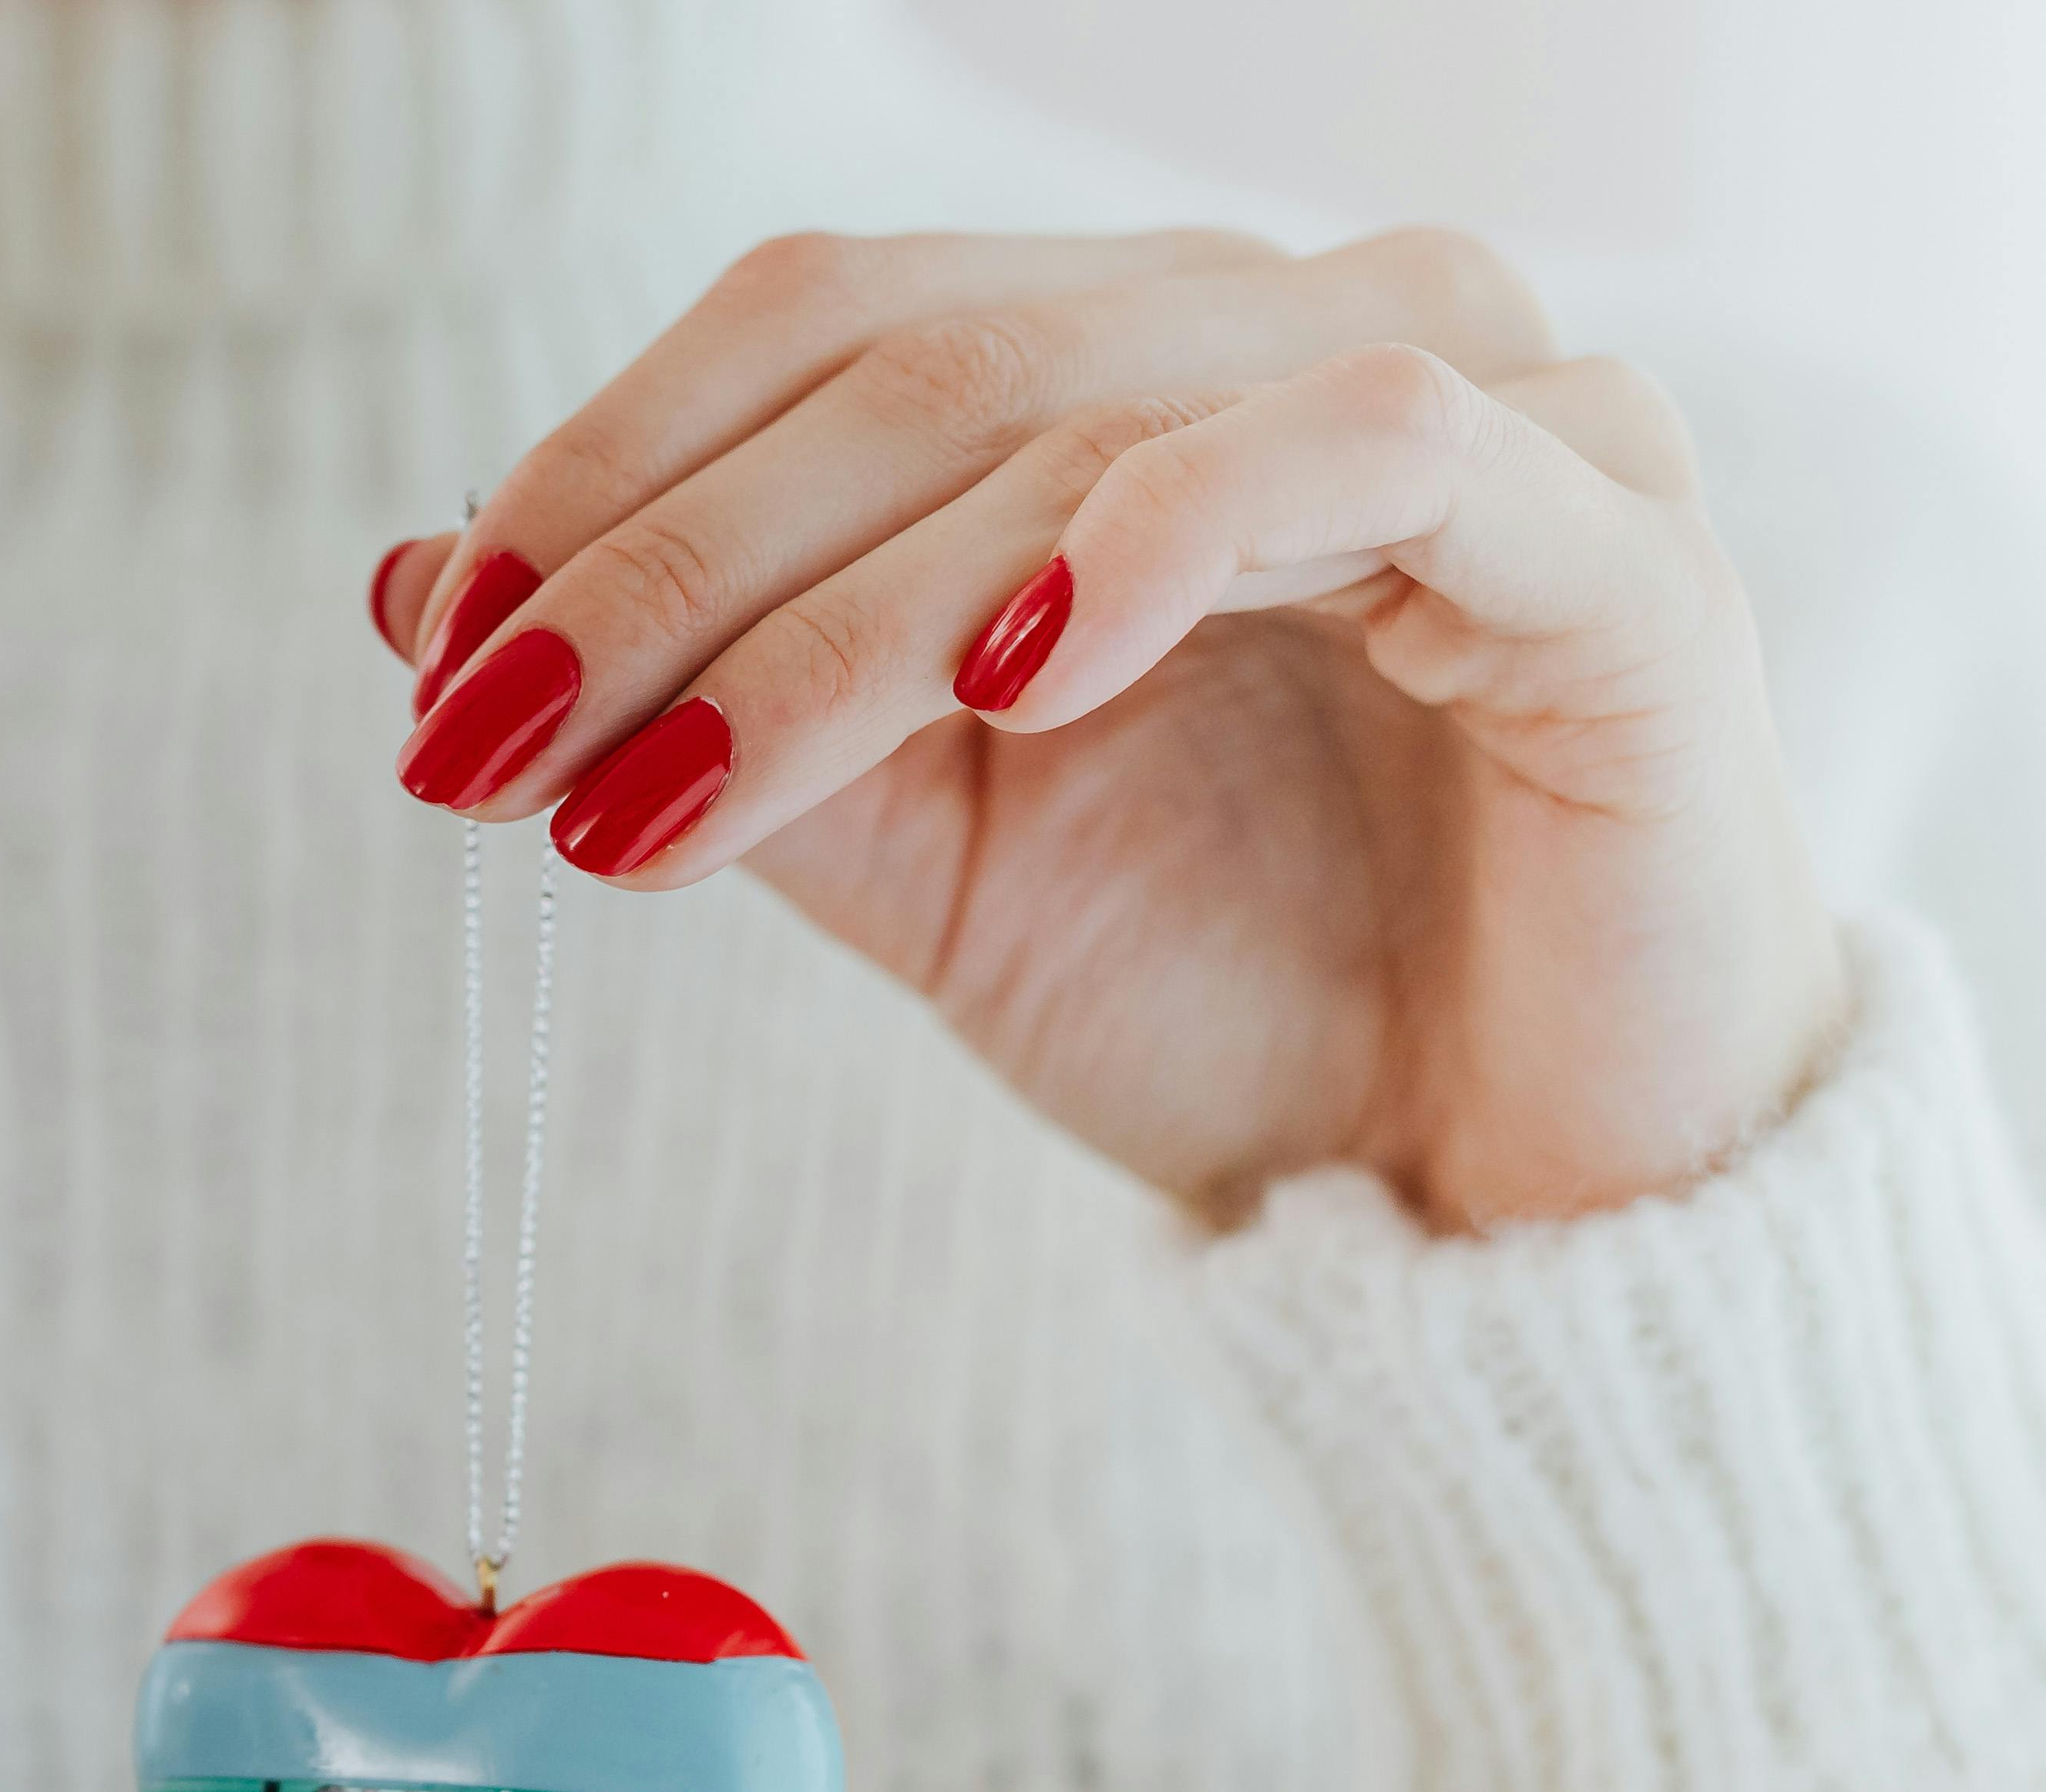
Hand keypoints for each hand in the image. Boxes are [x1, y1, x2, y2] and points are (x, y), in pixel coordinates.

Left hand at [372, 229, 1846, 1226]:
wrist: (1527, 1213)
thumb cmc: (1249, 1004)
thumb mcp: (928, 867)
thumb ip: (723, 716)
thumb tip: (425, 591)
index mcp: (1138, 377)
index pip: (829, 325)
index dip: (613, 470)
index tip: (442, 672)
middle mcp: (1299, 342)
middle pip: (924, 355)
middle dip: (670, 563)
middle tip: (490, 738)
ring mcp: (1492, 410)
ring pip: (1094, 402)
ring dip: (840, 605)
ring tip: (667, 782)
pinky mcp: (1620, 546)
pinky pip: (1374, 446)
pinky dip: (1163, 533)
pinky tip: (1013, 679)